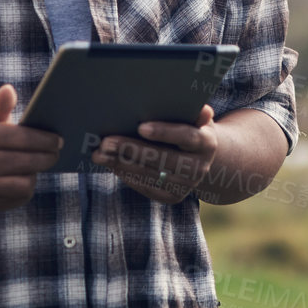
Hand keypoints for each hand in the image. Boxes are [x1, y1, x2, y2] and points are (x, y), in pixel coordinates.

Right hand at [0, 84, 62, 211]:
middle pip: (25, 162)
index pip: (20, 138)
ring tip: (39, 163)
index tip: (58, 140)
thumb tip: (9, 90)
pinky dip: (27, 187)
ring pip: (24, 183)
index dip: (44, 139)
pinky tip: (26, 176)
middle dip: (47, 157)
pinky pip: (18, 197)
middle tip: (56, 152)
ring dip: (36, 172)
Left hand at [92, 105, 219, 203]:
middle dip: (131, 149)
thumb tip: (203, 109)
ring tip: (99, 154)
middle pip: (162, 158)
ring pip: (150, 175)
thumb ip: (195, 113)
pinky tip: (111, 164)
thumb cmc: (190, 128)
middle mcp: (199, 167)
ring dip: (121, 164)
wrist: (201, 159)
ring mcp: (186, 185)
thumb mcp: (195, 119)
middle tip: (106, 141)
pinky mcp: (173, 197)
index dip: (164, 132)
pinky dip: (127, 176)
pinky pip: (146, 188)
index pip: (186, 136)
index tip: (140, 127)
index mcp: (207, 143)